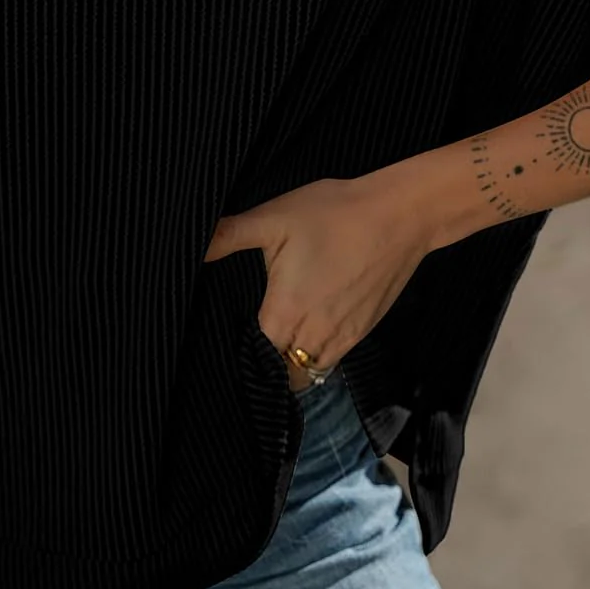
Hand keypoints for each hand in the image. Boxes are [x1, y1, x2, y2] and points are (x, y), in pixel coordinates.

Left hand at [203, 171, 431, 393]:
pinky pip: (333, 360)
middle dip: (268, 368)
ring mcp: (342, 338)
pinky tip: (310, 330)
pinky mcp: (363, 331)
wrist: (400, 215)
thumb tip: (189, 246)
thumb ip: (228, 236)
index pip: (255, 359)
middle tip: (254, 346)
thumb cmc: (334, 214)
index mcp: (283, 314)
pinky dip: (318, 356)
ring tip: (280, 342)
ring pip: (309, 374)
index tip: (232, 345)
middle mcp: (312, 336)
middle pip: (282, 375)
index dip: (242, 356)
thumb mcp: (274, 218)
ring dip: (293, 365)